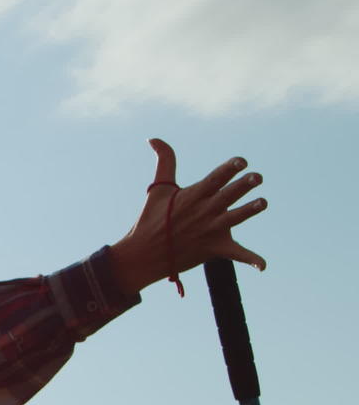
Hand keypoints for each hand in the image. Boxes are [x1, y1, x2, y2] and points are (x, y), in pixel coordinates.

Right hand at [110, 139, 266, 294]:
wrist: (142, 255)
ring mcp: (208, 231)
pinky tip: (263, 266)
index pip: (213, 180)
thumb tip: (153, 138)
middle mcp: (202, 212)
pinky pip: (234, 254)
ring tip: (263, 202)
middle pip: (226, 196)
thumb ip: (165, 161)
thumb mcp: (158, 189)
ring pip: (233, 219)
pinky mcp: (213, 249)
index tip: (241, 161)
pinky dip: (249, 260)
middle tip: (257, 177)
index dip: (228, 169)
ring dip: (248, 211)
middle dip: (242, 186)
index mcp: (191, 197)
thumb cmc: (150, 219)